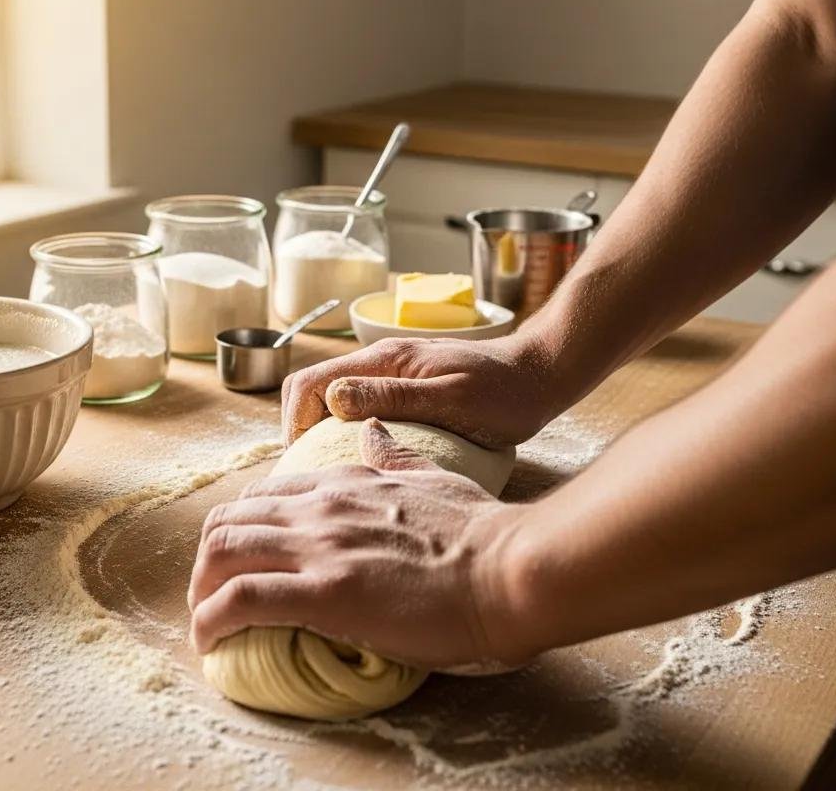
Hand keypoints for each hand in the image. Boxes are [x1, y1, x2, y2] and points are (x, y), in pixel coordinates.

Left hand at [189, 419, 536, 671]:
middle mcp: (320, 507)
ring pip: (220, 552)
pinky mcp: (324, 592)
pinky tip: (210, 641)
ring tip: (205, 622)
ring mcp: (320, 547)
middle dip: (205, 560)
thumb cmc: (479, 529)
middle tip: (212, 595)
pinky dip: (211, 621)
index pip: (262, 495)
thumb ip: (394, 455)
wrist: (507, 567)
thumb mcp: (431, 476)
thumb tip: (373, 430)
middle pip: (227, 521)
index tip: (239, 559)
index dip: (239, 529)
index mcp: (344, 482)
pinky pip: (240, 600)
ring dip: (200, 590)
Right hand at [281, 333, 556, 448]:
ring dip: (321, 431)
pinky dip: (346, 431)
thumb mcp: (451, 400)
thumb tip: (333, 399)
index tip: (301, 465)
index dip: (294, 423)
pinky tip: (362, 461)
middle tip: (308, 475)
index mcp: (384, 361)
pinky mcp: (406, 388)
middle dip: (300, 429)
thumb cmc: (505, 393)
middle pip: (314, 388)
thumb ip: (392, 396)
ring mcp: (392, 374)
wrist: (541, 376)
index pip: (311, 383)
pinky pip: (360, 406)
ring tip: (329, 474)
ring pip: (334, 398)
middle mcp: (380, 362)